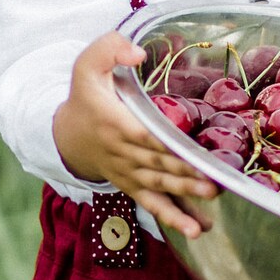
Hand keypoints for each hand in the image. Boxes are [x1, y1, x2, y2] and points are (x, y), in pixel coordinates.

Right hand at [53, 31, 219, 238]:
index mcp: (115, 121)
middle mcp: (122, 152)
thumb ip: (110, 49)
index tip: (191, 148)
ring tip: (208, 202)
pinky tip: (194, 230)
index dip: (166, 144)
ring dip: (184, 196)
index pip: (144, 135)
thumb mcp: (87, 64)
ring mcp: (128, 172)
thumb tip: (137, 53)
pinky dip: (173, 217)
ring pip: (158, 187)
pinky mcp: (133, 186)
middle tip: (213, 182)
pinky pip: (152, 204)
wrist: (66, 135)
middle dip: (185, 174)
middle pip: (157, 165)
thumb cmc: (85, 96)